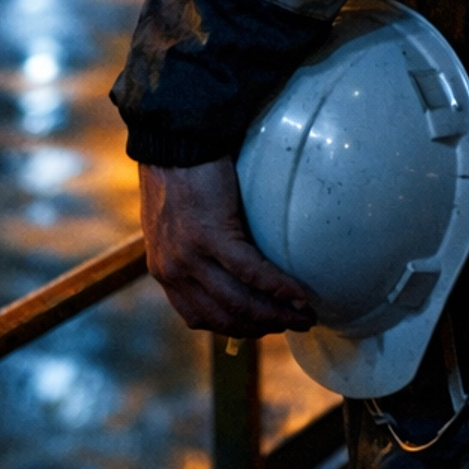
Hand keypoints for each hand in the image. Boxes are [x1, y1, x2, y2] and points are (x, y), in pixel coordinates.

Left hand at [139, 157, 315, 338]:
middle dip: (262, 327)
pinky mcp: (211, 235)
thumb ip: (194, 251)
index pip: (201, 318)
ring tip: (304, 315)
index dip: (237, 328)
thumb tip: (229, 266)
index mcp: (165, 270)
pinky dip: (279, 287)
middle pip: (223, 317)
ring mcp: (190, 256)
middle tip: (293, 324)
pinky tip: (300, 294)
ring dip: (276, 314)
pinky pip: (251, 272)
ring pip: (239, 302)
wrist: (173, 140)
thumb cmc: (179, 174)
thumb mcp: (176, 224)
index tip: (265, 326)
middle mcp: (173, 271)